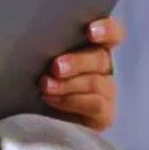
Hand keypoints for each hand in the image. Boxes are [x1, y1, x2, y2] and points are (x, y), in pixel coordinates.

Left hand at [38, 16, 124, 131]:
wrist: (35, 119)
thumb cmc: (38, 77)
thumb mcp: (41, 60)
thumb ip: (48, 46)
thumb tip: (35, 35)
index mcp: (94, 46)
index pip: (113, 33)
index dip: (106, 29)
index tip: (90, 31)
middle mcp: (104, 66)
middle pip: (100, 58)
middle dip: (77, 62)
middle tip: (55, 67)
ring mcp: (107, 90)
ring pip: (95, 82)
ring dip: (68, 84)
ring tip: (45, 85)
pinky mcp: (105, 114)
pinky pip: (95, 105)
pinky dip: (71, 101)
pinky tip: (51, 99)